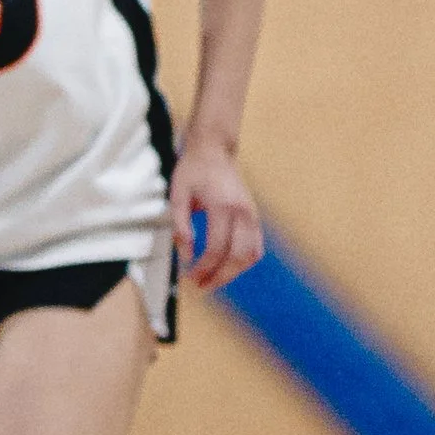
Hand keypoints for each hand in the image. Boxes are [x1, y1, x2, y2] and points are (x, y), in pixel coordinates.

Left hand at [171, 137, 262, 288]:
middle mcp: (242, 213)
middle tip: (201, 286)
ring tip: (214, 280)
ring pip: (250, 255)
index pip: (216, 249)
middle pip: (237, 257)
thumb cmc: (193, 169)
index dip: (202, 267)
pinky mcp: (254, 216)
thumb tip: (185, 255)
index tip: (189, 275)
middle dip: (219, 276)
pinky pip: (256, 246)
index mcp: (223, 206)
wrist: (213, 149)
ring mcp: (252, 215)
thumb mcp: (178, 195)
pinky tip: (228, 266)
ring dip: (233, 272)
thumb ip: (180, 227)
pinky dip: (244, 261)